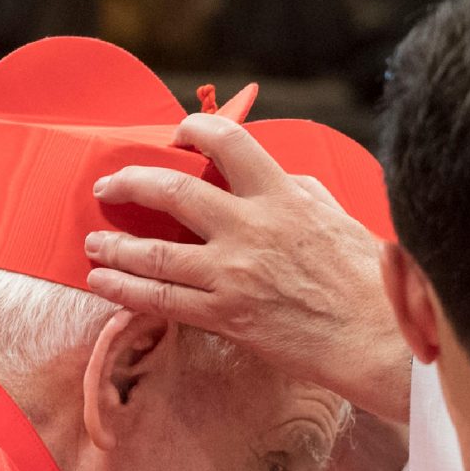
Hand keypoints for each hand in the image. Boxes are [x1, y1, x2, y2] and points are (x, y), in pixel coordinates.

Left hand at [85, 114, 410, 420]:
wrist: (376, 340)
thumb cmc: (367, 282)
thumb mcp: (338, 218)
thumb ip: (300, 193)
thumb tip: (278, 179)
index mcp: (283, 196)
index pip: (227, 143)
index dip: (192, 130)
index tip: (176, 135)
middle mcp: (251, 229)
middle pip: (172, 191)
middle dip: (130, 183)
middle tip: (108, 186)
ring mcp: (234, 274)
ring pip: (155, 252)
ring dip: (115, 245)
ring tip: (94, 242)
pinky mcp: (226, 316)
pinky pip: (162, 300)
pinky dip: (125, 289)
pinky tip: (104, 282)